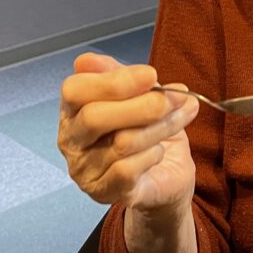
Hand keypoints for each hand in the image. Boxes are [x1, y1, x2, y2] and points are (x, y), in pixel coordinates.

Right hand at [57, 53, 199, 211]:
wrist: (167, 173)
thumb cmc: (149, 130)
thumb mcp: (139, 94)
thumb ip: (119, 75)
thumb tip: (87, 60)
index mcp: (73, 110)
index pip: (75, 91)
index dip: (114, 81)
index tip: (150, 75)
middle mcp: (71, 141)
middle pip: (94, 117)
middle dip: (142, 105)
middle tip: (174, 98)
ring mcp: (84, 170)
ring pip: (121, 142)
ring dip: (160, 127)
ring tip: (180, 117)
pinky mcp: (103, 193)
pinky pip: (128, 170)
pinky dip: (152, 155)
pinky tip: (160, 151)